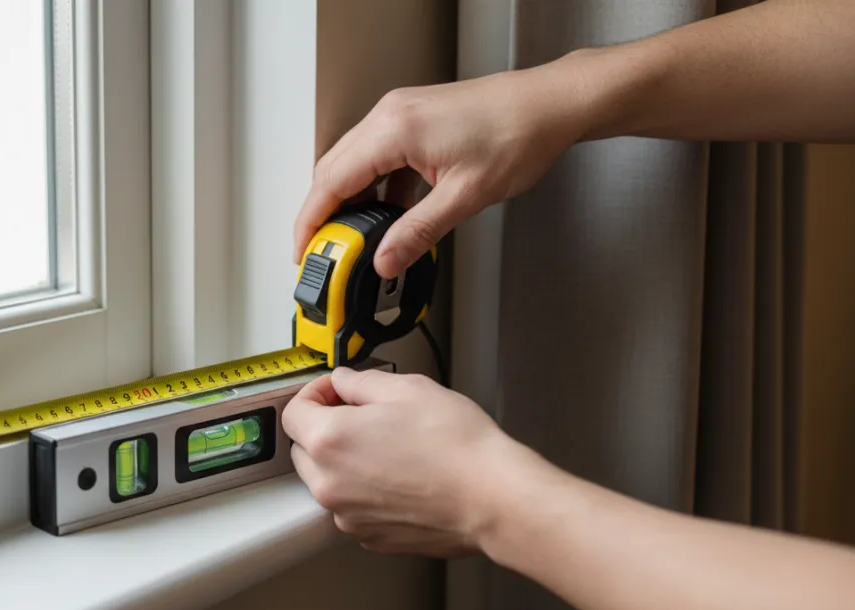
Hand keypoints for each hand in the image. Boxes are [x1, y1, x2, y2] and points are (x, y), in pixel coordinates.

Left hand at [281, 367, 551, 556]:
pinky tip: (399, 476)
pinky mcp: (370, 538)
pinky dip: (364, 492)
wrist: (492, 498)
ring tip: (388, 448)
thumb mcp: (407, 389)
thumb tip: (344, 382)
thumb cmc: (457, 446)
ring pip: (327, 482)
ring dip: (343, 462)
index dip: (314, 393)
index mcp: (329, 441)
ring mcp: (348, 516)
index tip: (336, 391)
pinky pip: (352, 508)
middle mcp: (329, 484)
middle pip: (304, 450)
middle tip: (362, 415)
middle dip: (325, 428)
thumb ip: (361, 381)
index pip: (294, 412)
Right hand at [293, 60, 593, 277]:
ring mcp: (400, 113)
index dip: (311, 221)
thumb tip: (385, 260)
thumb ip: (417, 233)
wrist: (550, 104)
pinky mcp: (413, 118)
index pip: (331, 181)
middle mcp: (390, 115)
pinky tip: (387, 213)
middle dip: (323, 214)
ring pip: (353, 162)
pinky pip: (377, 155)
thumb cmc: (518, 135)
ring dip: (349, 201)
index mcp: (394, 130)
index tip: (303, 250)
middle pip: (333, 170)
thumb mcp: (464, 197)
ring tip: (356, 239)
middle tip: (327, 253)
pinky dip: (373, 187)